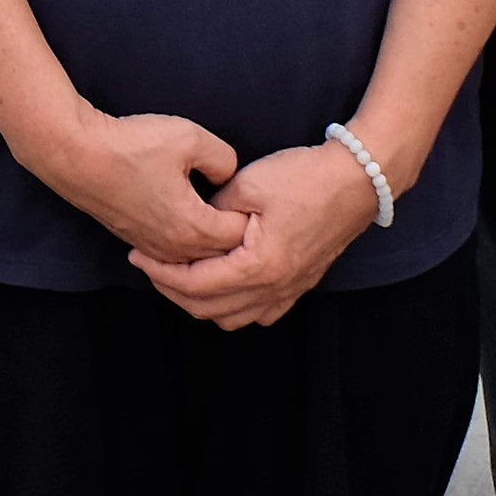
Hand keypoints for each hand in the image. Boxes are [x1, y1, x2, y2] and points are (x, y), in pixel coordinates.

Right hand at [17, 107, 247, 270]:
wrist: (75, 154)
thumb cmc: (131, 145)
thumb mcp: (190, 137)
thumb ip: (224, 159)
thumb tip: (229, 175)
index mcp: (193, 227)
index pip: (241, 236)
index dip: (254, 215)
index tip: (260, 196)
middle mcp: (174, 248)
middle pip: (221, 254)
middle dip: (238, 235)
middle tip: (252, 210)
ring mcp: (153, 248)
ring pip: (197, 258)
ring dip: (213, 242)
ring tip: (225, 215)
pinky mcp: (137, 241)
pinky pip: (175, 254)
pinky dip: (191, 243)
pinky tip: (194, 218)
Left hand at [139, 142, 379, 330]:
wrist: (358, 179)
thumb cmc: (305, 177)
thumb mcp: (249, 183)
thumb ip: (214, 210)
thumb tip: (196, 222)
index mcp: (258, 266)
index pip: (195, 284)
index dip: (161, 273)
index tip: (138, 256)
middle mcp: (274, 288)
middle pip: (209, 309)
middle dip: (173, 290)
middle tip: (151, 266)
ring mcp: (290, 291)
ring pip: (232, 318)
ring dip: (201, 303)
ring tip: (180, 275)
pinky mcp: (300, 285)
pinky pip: (259, 314)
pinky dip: (232, 307)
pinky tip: (221, 284)